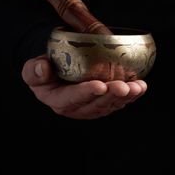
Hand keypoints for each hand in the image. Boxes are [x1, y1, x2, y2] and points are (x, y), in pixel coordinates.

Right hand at [22, 55, 147, 118]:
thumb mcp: (33, 70)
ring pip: (111, 104)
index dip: (86, 93)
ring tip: (136, 87)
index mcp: (58, 101)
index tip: (99, 86)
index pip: (72, 98)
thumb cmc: (46, 71)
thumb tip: (43, 67)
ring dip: (126, 97)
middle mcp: (78, 108)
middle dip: (111, 96)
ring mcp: (94, 107)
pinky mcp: (106, 103)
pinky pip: (121, 101)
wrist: (58, 73)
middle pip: (96, 104)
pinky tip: (141, 87)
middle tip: (123, 86)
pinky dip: (133, 95)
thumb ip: (34, 70)